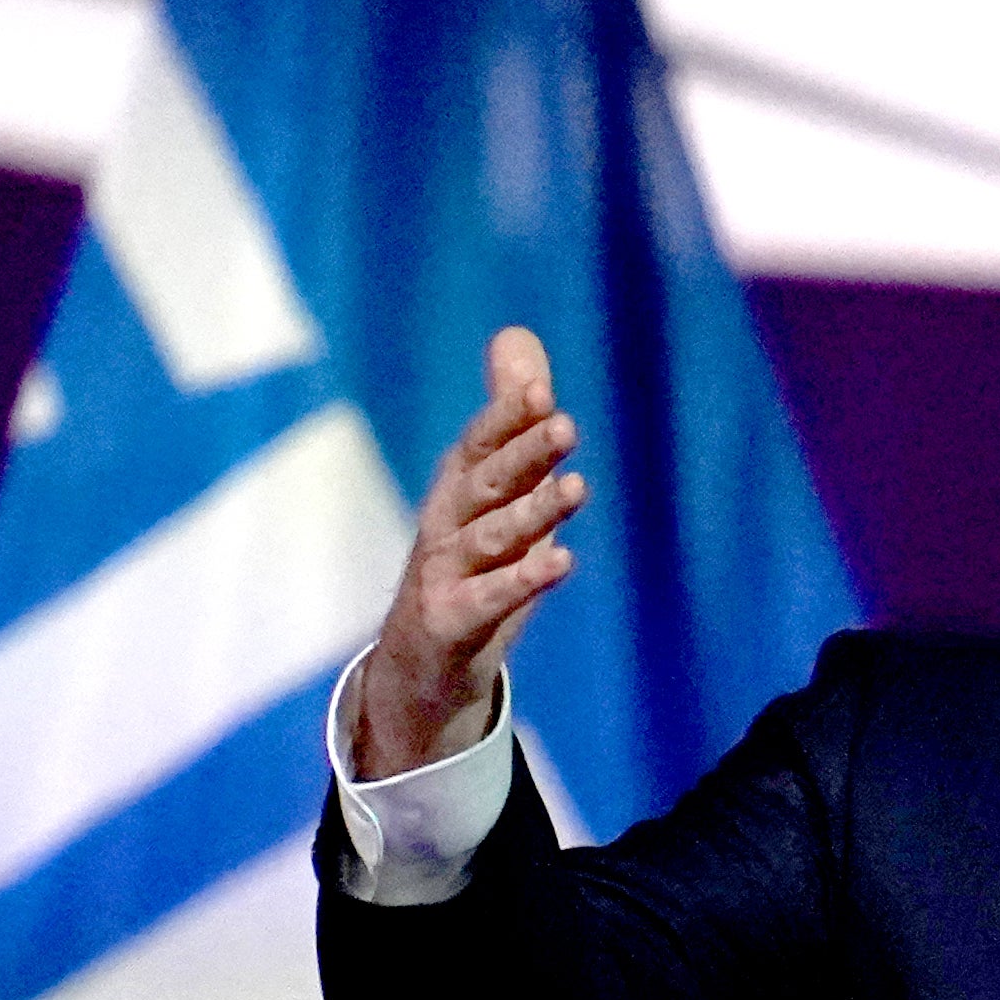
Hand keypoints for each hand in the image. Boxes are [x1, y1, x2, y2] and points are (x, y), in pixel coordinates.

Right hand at [347, 327, 586, 779]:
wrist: (422, 664)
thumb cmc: (471, 564)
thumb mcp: (498, 491)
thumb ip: (512, 419)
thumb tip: (516, 334)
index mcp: (460, 489)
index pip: (481, 446)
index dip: (506, 419)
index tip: (541, 393)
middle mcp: (448, 524)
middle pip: (485, 483)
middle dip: (522, 453)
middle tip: (564, 425)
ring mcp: (445, 574)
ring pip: (491, 537)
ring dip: (534, 512)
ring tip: (577, 488)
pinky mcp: (451, 622)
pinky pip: (489, 598)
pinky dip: (523, 580)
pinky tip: (562, 562)